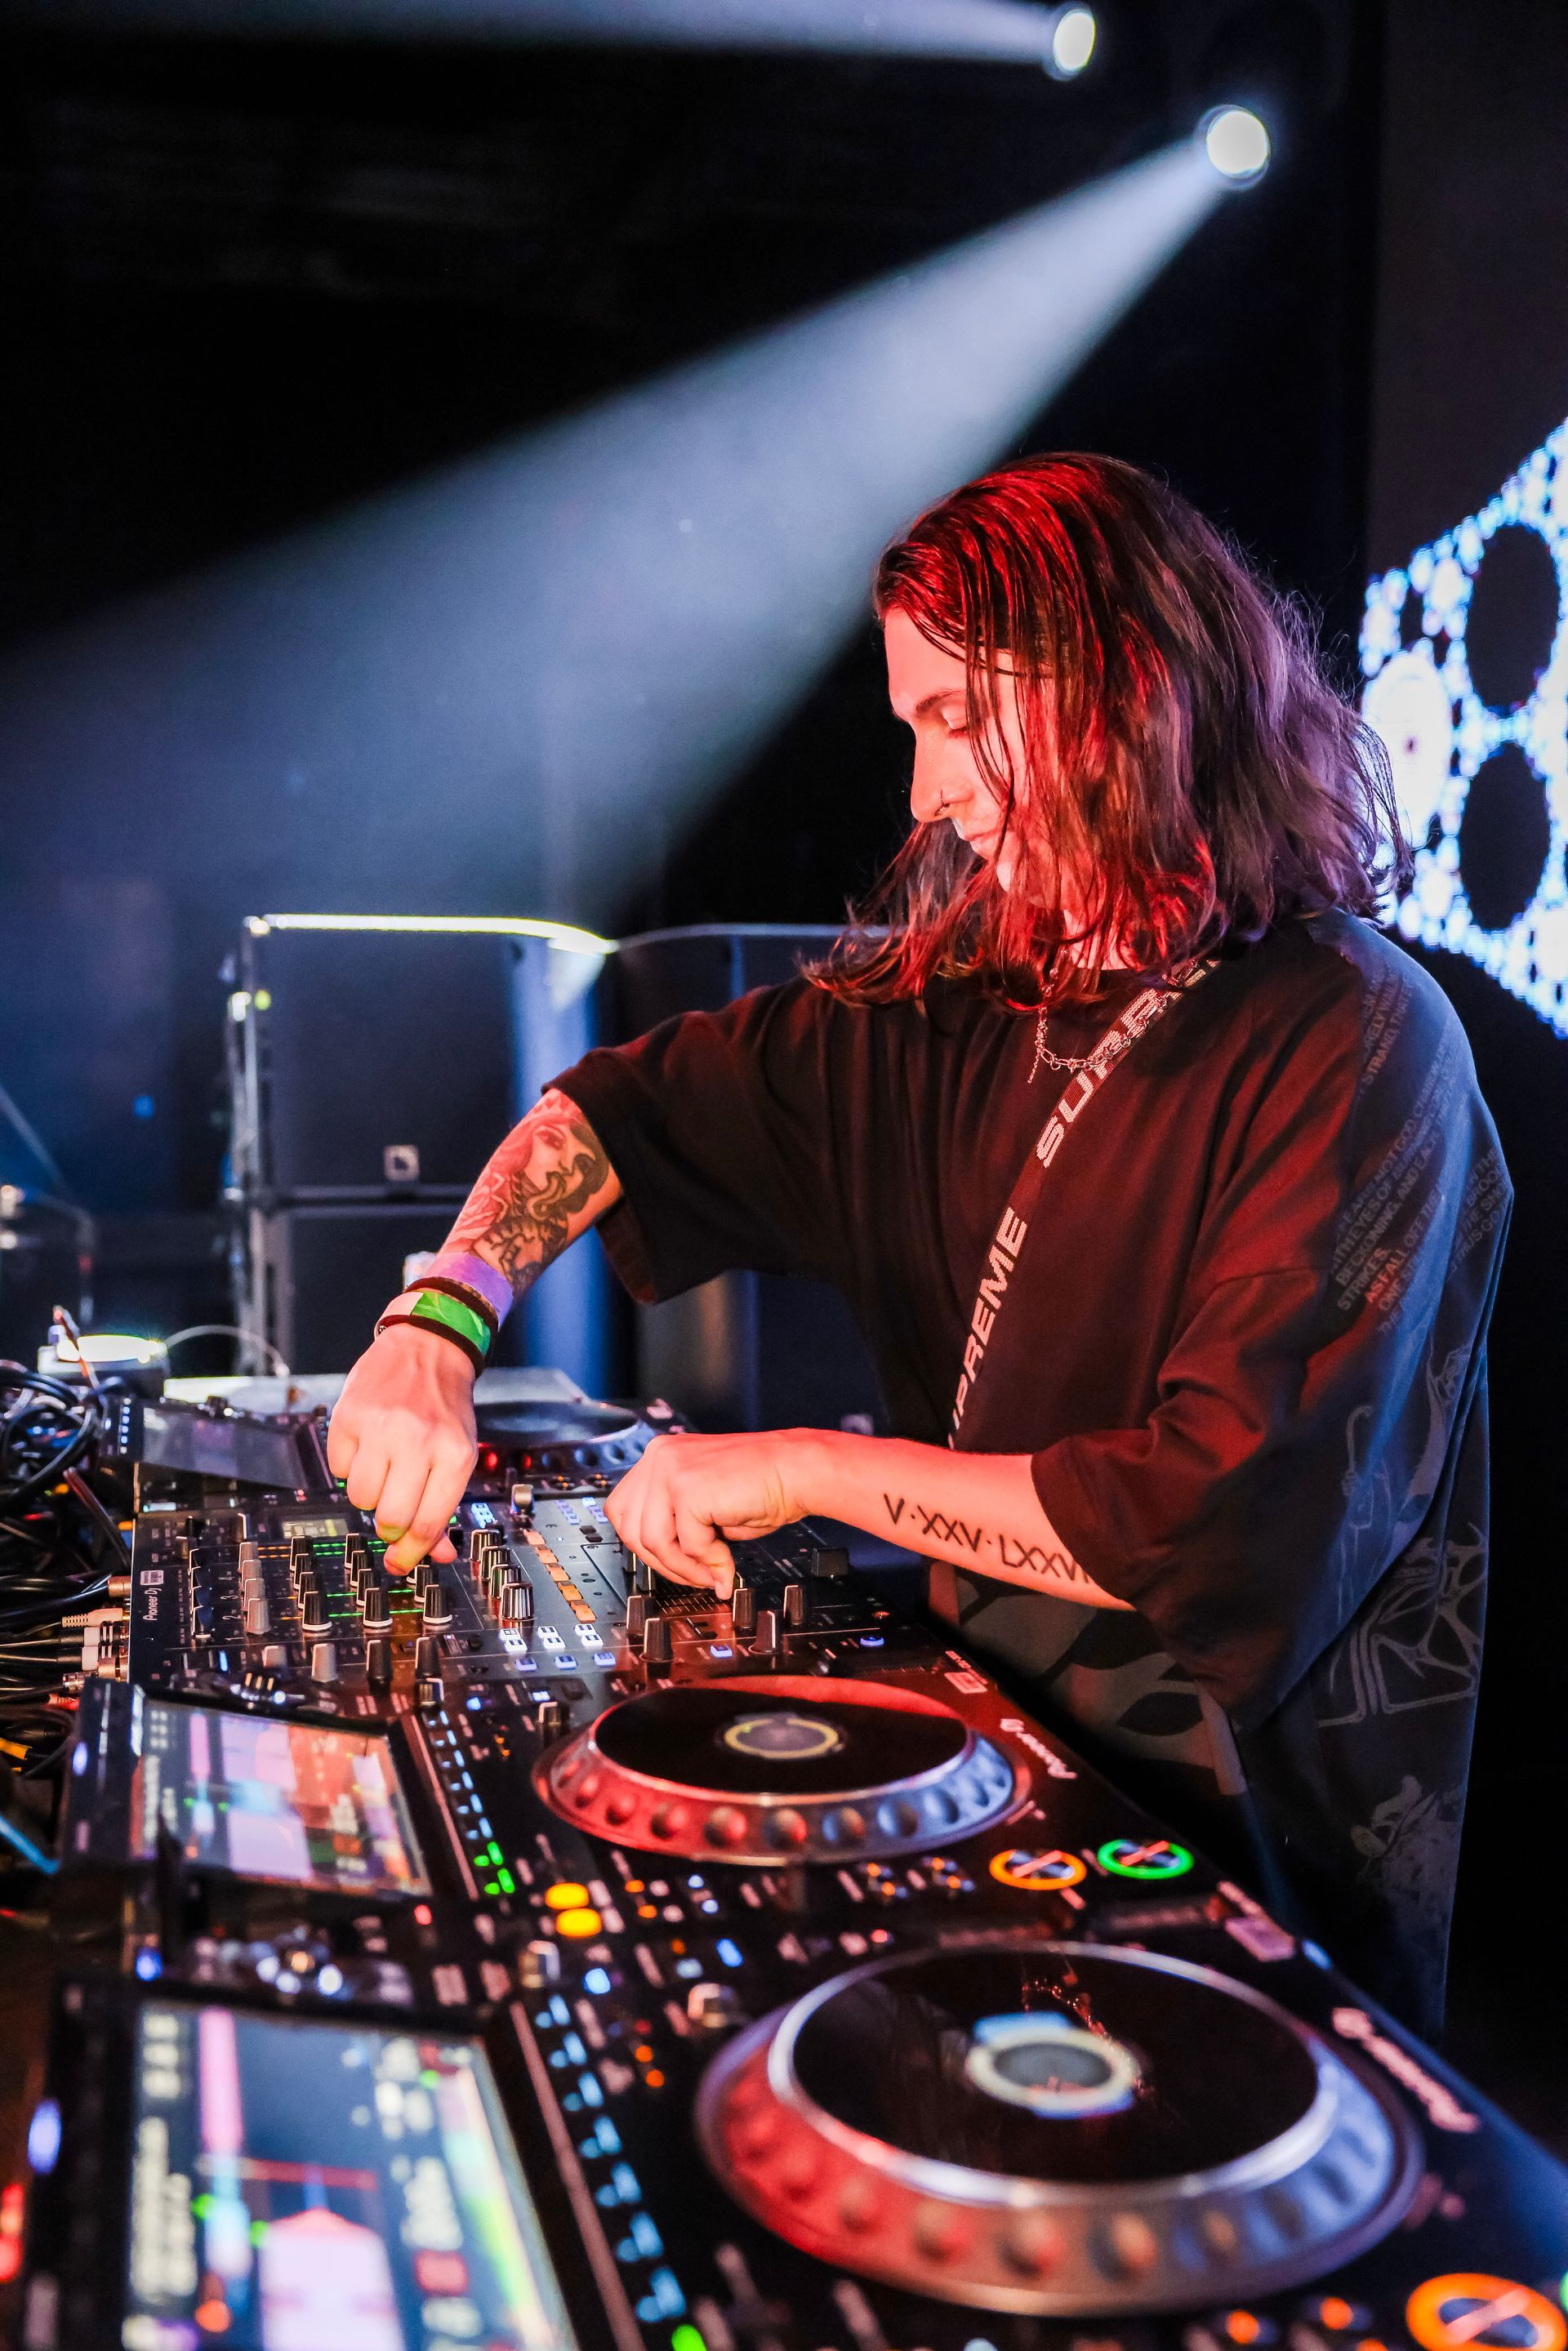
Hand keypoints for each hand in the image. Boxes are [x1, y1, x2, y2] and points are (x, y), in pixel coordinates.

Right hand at [326, 1325, 477, 1572]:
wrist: (428, 1346)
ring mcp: (381, 1426)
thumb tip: (437, 1556)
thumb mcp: (459, 1453)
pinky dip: (350, 1466)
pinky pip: (339, 1468)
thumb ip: (445, 1505)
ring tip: (383, 1468)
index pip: (428, 1524)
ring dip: (369, 1494)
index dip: (411, 1554)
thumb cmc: (445, 1407)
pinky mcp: (349, 1415)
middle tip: (391, 1511)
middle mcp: (418, 1440)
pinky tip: (367, 1444)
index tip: (400, 1563)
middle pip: (390, 1518)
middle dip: (388, 1525)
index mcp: (454, 1455)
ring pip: (360, 1497)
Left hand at [605, 1429, 824, 1595]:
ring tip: (711, 1572)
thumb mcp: (705, 1504)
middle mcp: (659, 1456)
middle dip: (661, 1562)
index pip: (623, 1509)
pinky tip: (726, 1562)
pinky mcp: (687, 1487)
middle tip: (693, 1575)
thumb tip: (661, 1560)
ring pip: (650, 1540)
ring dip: (682, 1567)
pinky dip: (707, 1562)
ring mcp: (670, 1469)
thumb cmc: (763, 1485)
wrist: (799, 1470)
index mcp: (660, 1456)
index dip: (645, 1544)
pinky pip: (684, 1544)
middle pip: (629, 1527)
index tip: (672, 1562)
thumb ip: (676, 1522)